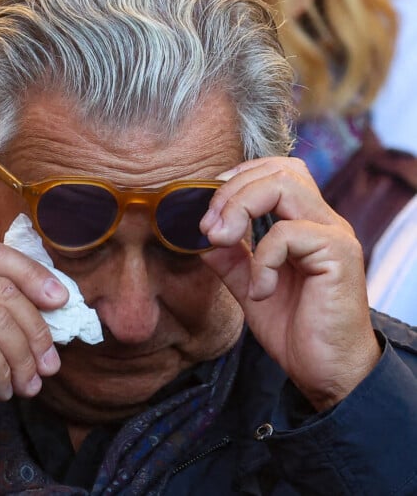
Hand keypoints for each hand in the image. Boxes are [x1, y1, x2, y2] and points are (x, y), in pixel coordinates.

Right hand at [0, 243, 67, 485]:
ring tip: (28, 385)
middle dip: (37, 330)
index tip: (61, 300)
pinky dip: (1, 373)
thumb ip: (11, 318)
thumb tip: (60, 307)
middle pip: (3, 290)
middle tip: (51, 365)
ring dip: (23, 359)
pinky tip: (0, 391)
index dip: (33, 273)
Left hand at [200, 157, 380, 411]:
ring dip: (241, 208)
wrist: (326, 372)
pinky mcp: (339, 255)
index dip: (237, 180)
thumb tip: (204, 235)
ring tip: (222, 240)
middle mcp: (323, 220)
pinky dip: (263, 258)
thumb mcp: (249, 286)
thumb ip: (230, 258)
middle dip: (232, 191)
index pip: (275, 171)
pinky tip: (260, 289)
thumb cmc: (294, 328)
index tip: (207, 213)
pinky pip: (288, 233)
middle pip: (278, 169)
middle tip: (208, 227)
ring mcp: (334, 235)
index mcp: (305, 222)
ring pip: (284, 186)